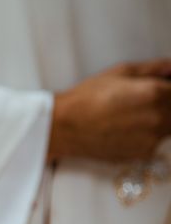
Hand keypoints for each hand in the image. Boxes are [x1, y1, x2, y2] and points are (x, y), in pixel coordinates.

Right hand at [50, 59, 170, 161]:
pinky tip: (125, 129)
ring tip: (132, 115)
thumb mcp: (120, 72)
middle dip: (166, 105)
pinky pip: (154, 142)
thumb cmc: (87, 97)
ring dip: (159, 120)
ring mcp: (151, 139)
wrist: (64, 128)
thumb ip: (154, 68)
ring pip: (168, 128)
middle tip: (142, 102)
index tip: (162, 89)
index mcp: (156, 93)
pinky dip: (146, 135)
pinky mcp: (141, 154)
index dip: (170, 89)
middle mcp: (158, 118)